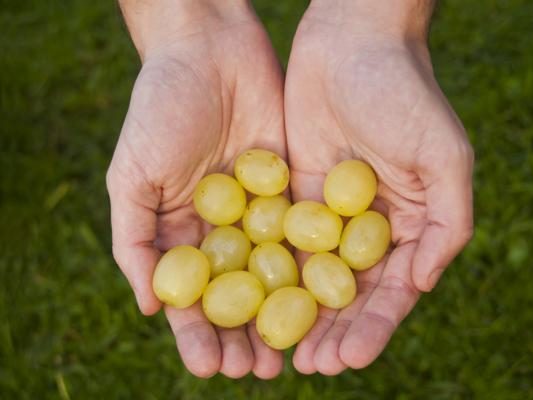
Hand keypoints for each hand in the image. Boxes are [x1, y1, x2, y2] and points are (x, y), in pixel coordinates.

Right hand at [107, 1, 284, 378]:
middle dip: (245, 335)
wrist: (211, 52)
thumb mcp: (131, 175)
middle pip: (236, 296)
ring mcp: (262, 213)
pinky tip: (323, 302)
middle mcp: (224, 230)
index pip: (190, 296)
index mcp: (181, 232)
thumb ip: (133, 239)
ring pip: (275, 276)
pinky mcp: (295, 191)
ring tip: (293, 355)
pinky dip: (312, 271)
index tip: (211, 366)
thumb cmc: (160, 109)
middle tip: (260, 372)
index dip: (198, 334)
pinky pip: (305, 237)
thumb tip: (148, 307)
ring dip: (282, 317)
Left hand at [284, 0, 473, 374]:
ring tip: (283, 354)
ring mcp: (329, 215)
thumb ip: (448, 222)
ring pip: (313, 277)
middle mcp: (370, 228)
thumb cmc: (406, 94)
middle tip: (312, 367)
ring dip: (299, 316)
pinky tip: (253, 304)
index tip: (351, 356)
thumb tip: (422, 284)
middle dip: (334, 332)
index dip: (376, 326)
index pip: (394, 289)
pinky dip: (271, 276)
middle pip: (351, 294)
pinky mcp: (292, 196)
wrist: (350, 43)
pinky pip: (281, 243)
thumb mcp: (445, 156)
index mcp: (411, 224)